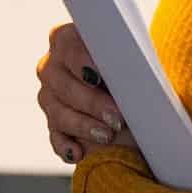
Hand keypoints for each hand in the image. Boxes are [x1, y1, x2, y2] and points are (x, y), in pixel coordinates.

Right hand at [37, 21, 124, 164]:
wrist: (140, 101)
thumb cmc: (136, 72)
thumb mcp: (135, 60)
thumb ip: (127, 58)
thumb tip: (133, 67)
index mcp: (68, 39)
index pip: (66, 44)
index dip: (80, 61)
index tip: (98, 76)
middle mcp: (54, 66)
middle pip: (62, 83)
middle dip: (90, 101)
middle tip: (116, 116)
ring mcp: (50, 97)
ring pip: (57, 112)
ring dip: (83, 125)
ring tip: (107, 135)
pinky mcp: (55, 125)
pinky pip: (55, 137)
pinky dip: (66, 146)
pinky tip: (79, 153)